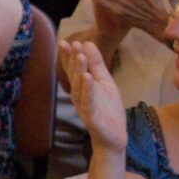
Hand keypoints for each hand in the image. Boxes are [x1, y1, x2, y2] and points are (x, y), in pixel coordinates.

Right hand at [58, 37, 128, 153]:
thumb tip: (87, 43)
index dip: (68, 56)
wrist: (114, 136)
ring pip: (79, 88)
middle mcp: (79, 96)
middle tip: (73, 44)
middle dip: (73, 60)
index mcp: (82, 87)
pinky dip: (87, 90)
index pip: (73, 69)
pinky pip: (88, 102)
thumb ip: (97, 64)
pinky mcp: (91, 118)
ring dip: (79, 72)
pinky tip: (88, 78)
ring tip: (81, 57)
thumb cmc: (107, 109)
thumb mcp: (105, 82)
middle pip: (74, 76)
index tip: (65, 42)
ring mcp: (84, 107)